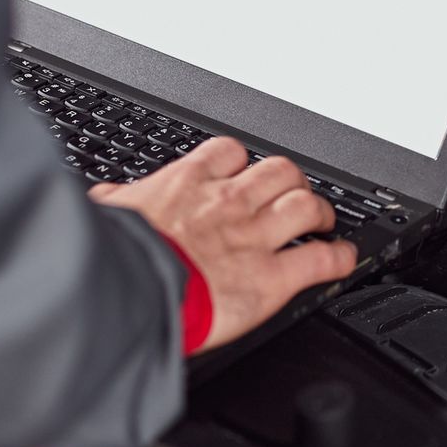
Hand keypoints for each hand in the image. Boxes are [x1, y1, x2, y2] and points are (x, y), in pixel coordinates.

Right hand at [91, 138, 357, 351]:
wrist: (129, 294)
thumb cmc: (115, 258)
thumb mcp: (107, 216)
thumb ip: (114, 205)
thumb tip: (102, 199)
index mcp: (189, 183)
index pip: (230, 152)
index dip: (243, 163)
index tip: (244, 173)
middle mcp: (229, 203)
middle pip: (280, 173)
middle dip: (292, 183)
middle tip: (294, 195)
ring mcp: (255, 238)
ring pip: (306, 206)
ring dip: (320, 212)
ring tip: (323, 222)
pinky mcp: (272, 278)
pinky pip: (320, 259)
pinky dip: (339, 257)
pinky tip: (344, 258)